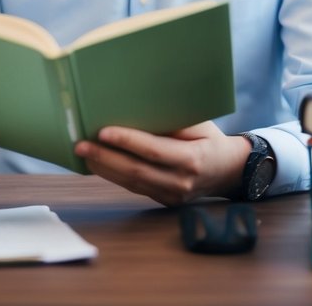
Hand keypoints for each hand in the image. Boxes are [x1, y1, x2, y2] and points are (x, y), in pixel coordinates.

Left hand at [74, 121, 249, 206]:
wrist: (230, 171)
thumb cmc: (211, 140)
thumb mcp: (198, 125)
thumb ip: (171, 122)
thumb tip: (135, 110)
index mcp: (192, 160)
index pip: (153, 151)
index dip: (127, 141)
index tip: (103, 132)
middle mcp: (181, 182)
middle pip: (136, 170)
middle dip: (104, 158)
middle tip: (81, 145)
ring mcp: (172, 196)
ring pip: (131, 182)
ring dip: (104, 168)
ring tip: (83, 154)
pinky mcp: (164, 200)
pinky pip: (134, 187)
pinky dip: (113, 176)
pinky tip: (98, 164)